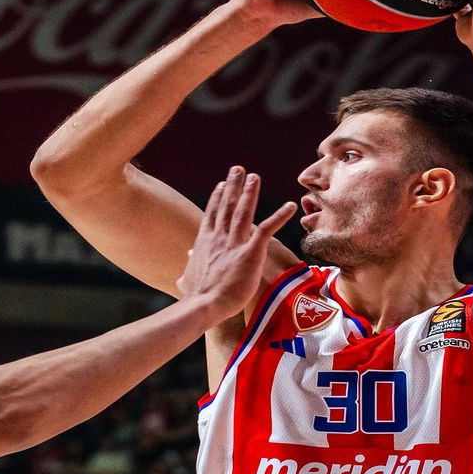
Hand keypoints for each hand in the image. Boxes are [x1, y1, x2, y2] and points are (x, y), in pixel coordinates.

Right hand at [177, 166, 297, 316]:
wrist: (205, 304)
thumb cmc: (197, 297)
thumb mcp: (187, 281)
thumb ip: (187, 274)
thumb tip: (182, 275)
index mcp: (205, 242)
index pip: (212, 214)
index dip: (218, 197)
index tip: (222, 184)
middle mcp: (219, 237)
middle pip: (227, 206)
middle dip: (233, 185)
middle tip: (238, 169)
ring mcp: (235, 243)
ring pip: (244, 211)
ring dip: (250, 192)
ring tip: (255, 177)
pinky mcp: (251, 252)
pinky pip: (268, 229)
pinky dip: (280, 216)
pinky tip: (290, 206)